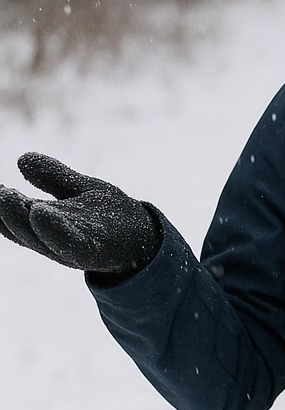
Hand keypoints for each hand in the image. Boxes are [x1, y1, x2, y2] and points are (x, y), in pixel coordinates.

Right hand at [0, 152, 161, 275]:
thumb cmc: (109, 214)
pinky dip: (54, 230)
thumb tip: (22, 159)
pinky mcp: (92, 251)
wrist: (145, 237)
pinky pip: (70, 243)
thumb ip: (54, 176)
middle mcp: (52, 237)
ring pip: (38, 236)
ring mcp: (70, 246)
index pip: (15, 212)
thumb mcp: (79, 189)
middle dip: (4, 210)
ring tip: (6, 197)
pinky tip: (41, 213)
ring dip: (19, 220)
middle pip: (20, 227)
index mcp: (45, 221)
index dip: (1, 201)